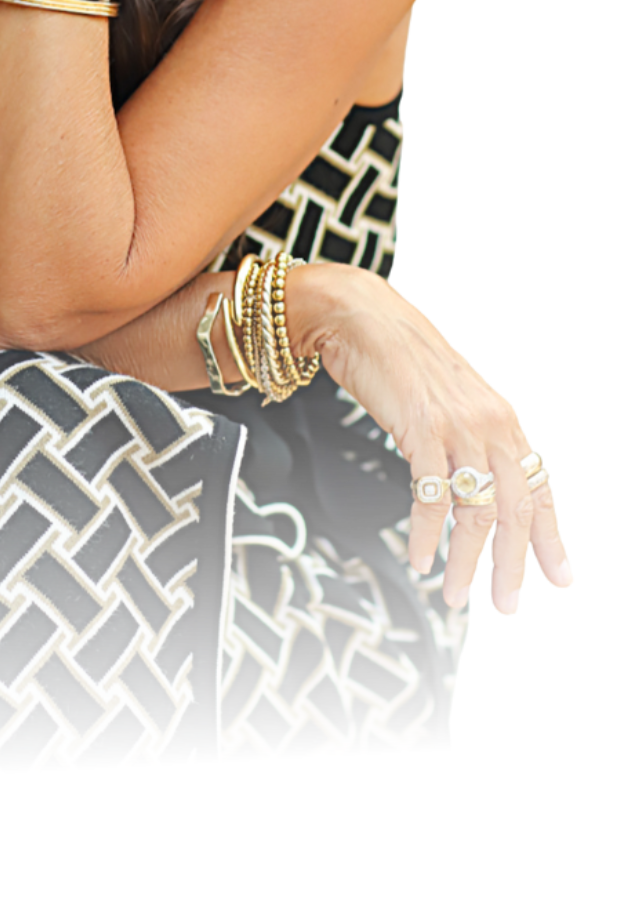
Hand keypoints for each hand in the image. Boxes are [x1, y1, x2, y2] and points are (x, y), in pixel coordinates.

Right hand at [301, 265, 569, 613]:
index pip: (540, 493)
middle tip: (501, 604)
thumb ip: (476, 443)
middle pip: (515, 511)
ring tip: (453, 592)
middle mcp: (491, 424)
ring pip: (476, 511)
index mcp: (506, 421)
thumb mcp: (456, 402)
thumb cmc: (405, 361)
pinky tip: (418, 555)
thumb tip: (485, 495)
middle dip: (509, 567)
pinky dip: (425, 534)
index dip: (550, 542)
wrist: (365, 319)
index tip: (557, 581)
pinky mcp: (421, 428)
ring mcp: (458, 427)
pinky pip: (430, 495)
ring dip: (465, 561)